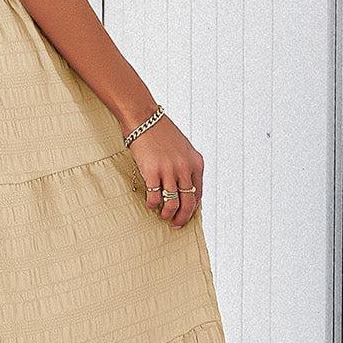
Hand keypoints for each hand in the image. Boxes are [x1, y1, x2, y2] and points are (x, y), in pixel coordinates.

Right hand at [126, 113, 203, 227]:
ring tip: (162, 216)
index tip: (186, 216)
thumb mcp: (182, 149)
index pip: (198, 193)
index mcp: (196, 163)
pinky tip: (150, 204)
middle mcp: (185, 168)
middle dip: (182, 217)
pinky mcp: (153, 172)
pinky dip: (153, 204)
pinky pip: (155, 197)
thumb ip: (186, 167)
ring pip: (172, 203)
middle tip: (176, 224)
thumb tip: (183, 189)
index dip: (192, 209)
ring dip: (167, 214)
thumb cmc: (161, 133)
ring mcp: (169, 171)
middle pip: (188, 202)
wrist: (144, 119)